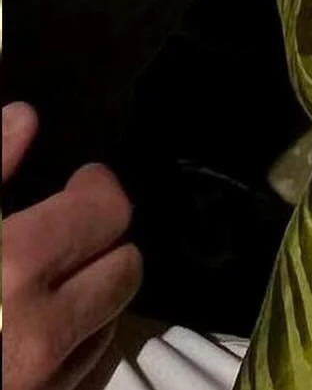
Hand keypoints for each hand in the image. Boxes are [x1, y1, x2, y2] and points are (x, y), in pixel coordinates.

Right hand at [2, 104, 142, 389]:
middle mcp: (43, 332)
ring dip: (91, 297)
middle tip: (67, 233)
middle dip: (103, 244)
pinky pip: (82, 372)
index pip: (107, 211)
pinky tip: (32, 333)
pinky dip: (71, 347)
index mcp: (14, 268)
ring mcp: (43, 386)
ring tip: (47, 283)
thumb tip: (24, 119)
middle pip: (126, 269)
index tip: (78, 182)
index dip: (95, 189)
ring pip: (109, 322)